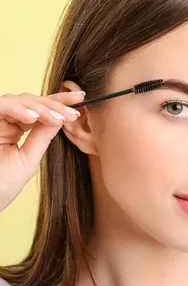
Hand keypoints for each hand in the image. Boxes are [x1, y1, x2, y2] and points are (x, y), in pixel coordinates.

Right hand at [0, 90, 84, 211]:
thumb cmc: (0, 186)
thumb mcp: (27, 159)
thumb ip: (42, 137)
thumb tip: (61, 117)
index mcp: (14, 129)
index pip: (39, 110)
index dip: (59, 102)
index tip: (82, 99)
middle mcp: (3, 120)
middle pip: (30, 100)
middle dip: (55, 104)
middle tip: (73, 112)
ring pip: (18, 100)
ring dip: (41, 108)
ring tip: (58, 118)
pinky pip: (2, 105)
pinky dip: (18, 109)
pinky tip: (34, 118)